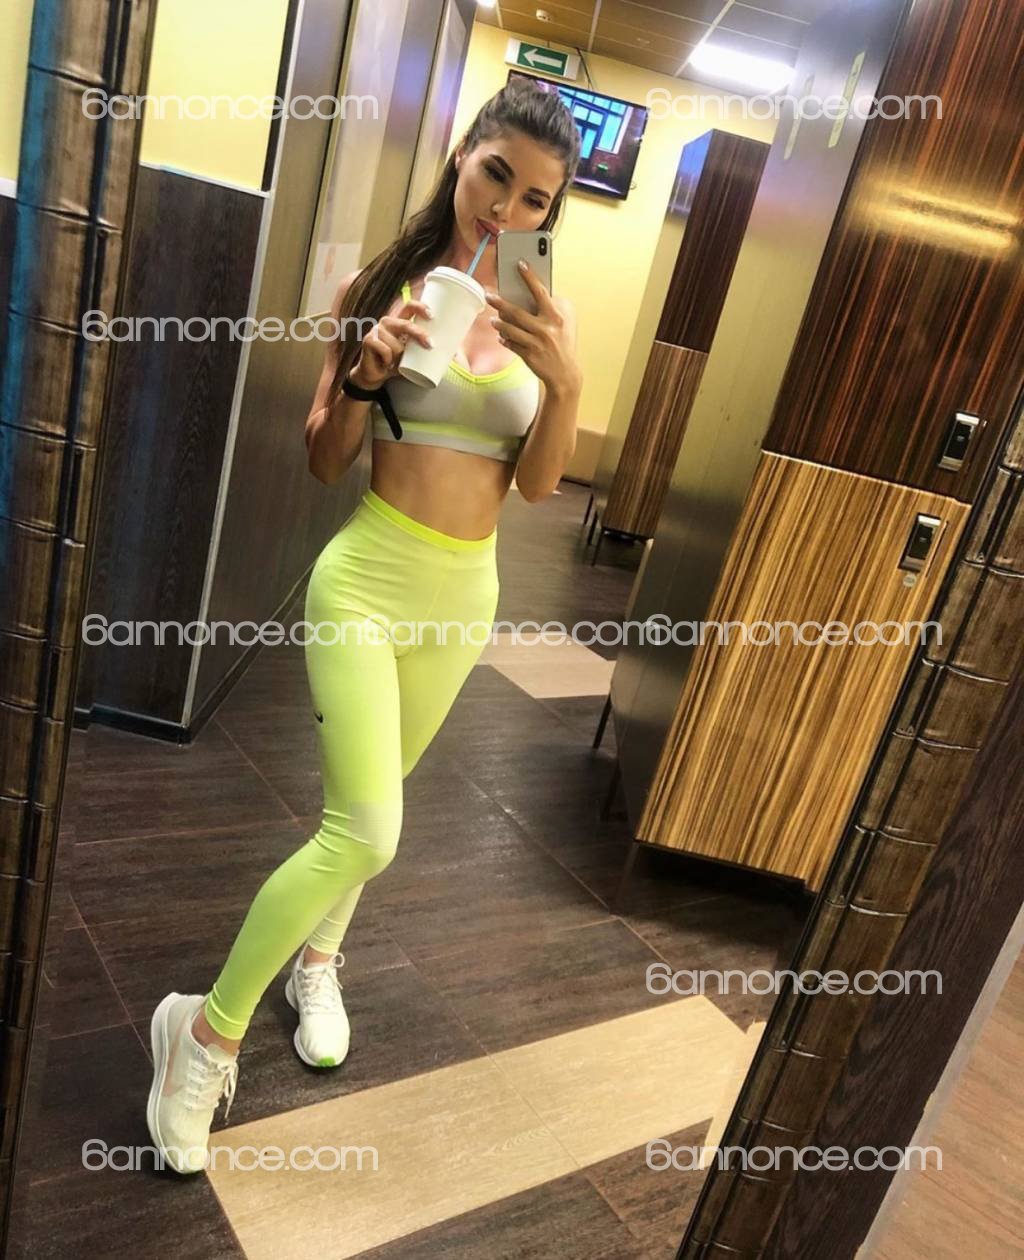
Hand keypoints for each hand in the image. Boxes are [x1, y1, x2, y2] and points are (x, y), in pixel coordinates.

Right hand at [352, 299, 433, 388]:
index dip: (420, 307)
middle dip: (419, 334)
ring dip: (398, 358)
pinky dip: (388, 361)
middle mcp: (387, 323)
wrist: (375, 375)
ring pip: (397, 345)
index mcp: (399, 322)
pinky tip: (385, 364)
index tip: (432, 316)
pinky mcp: (369, 340)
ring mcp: (376, 330)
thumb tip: (455, 355)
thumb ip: (426, 350)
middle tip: (431, 345)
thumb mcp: (413, 355)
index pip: (409, 306)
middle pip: (406, 324)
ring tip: (394, 362)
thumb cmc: (396, 363)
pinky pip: (386, 351)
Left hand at [483, 263, 580, 394]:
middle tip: (488, 295)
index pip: (540, 292)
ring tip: (493, 319)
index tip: (520, 264)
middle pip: (517, 312)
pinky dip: (505, 339)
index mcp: (556, 317)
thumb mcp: (565, 324)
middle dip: (500, 302)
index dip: (530, 277)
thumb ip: (552, 307)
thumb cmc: (563, 345)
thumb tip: (532, 295)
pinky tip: (501, 336)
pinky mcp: (528, 355)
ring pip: (510, 329)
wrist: (565, 374)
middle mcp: (546, 328)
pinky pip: (511, 344)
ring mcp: (536, 343)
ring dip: (499, 323)